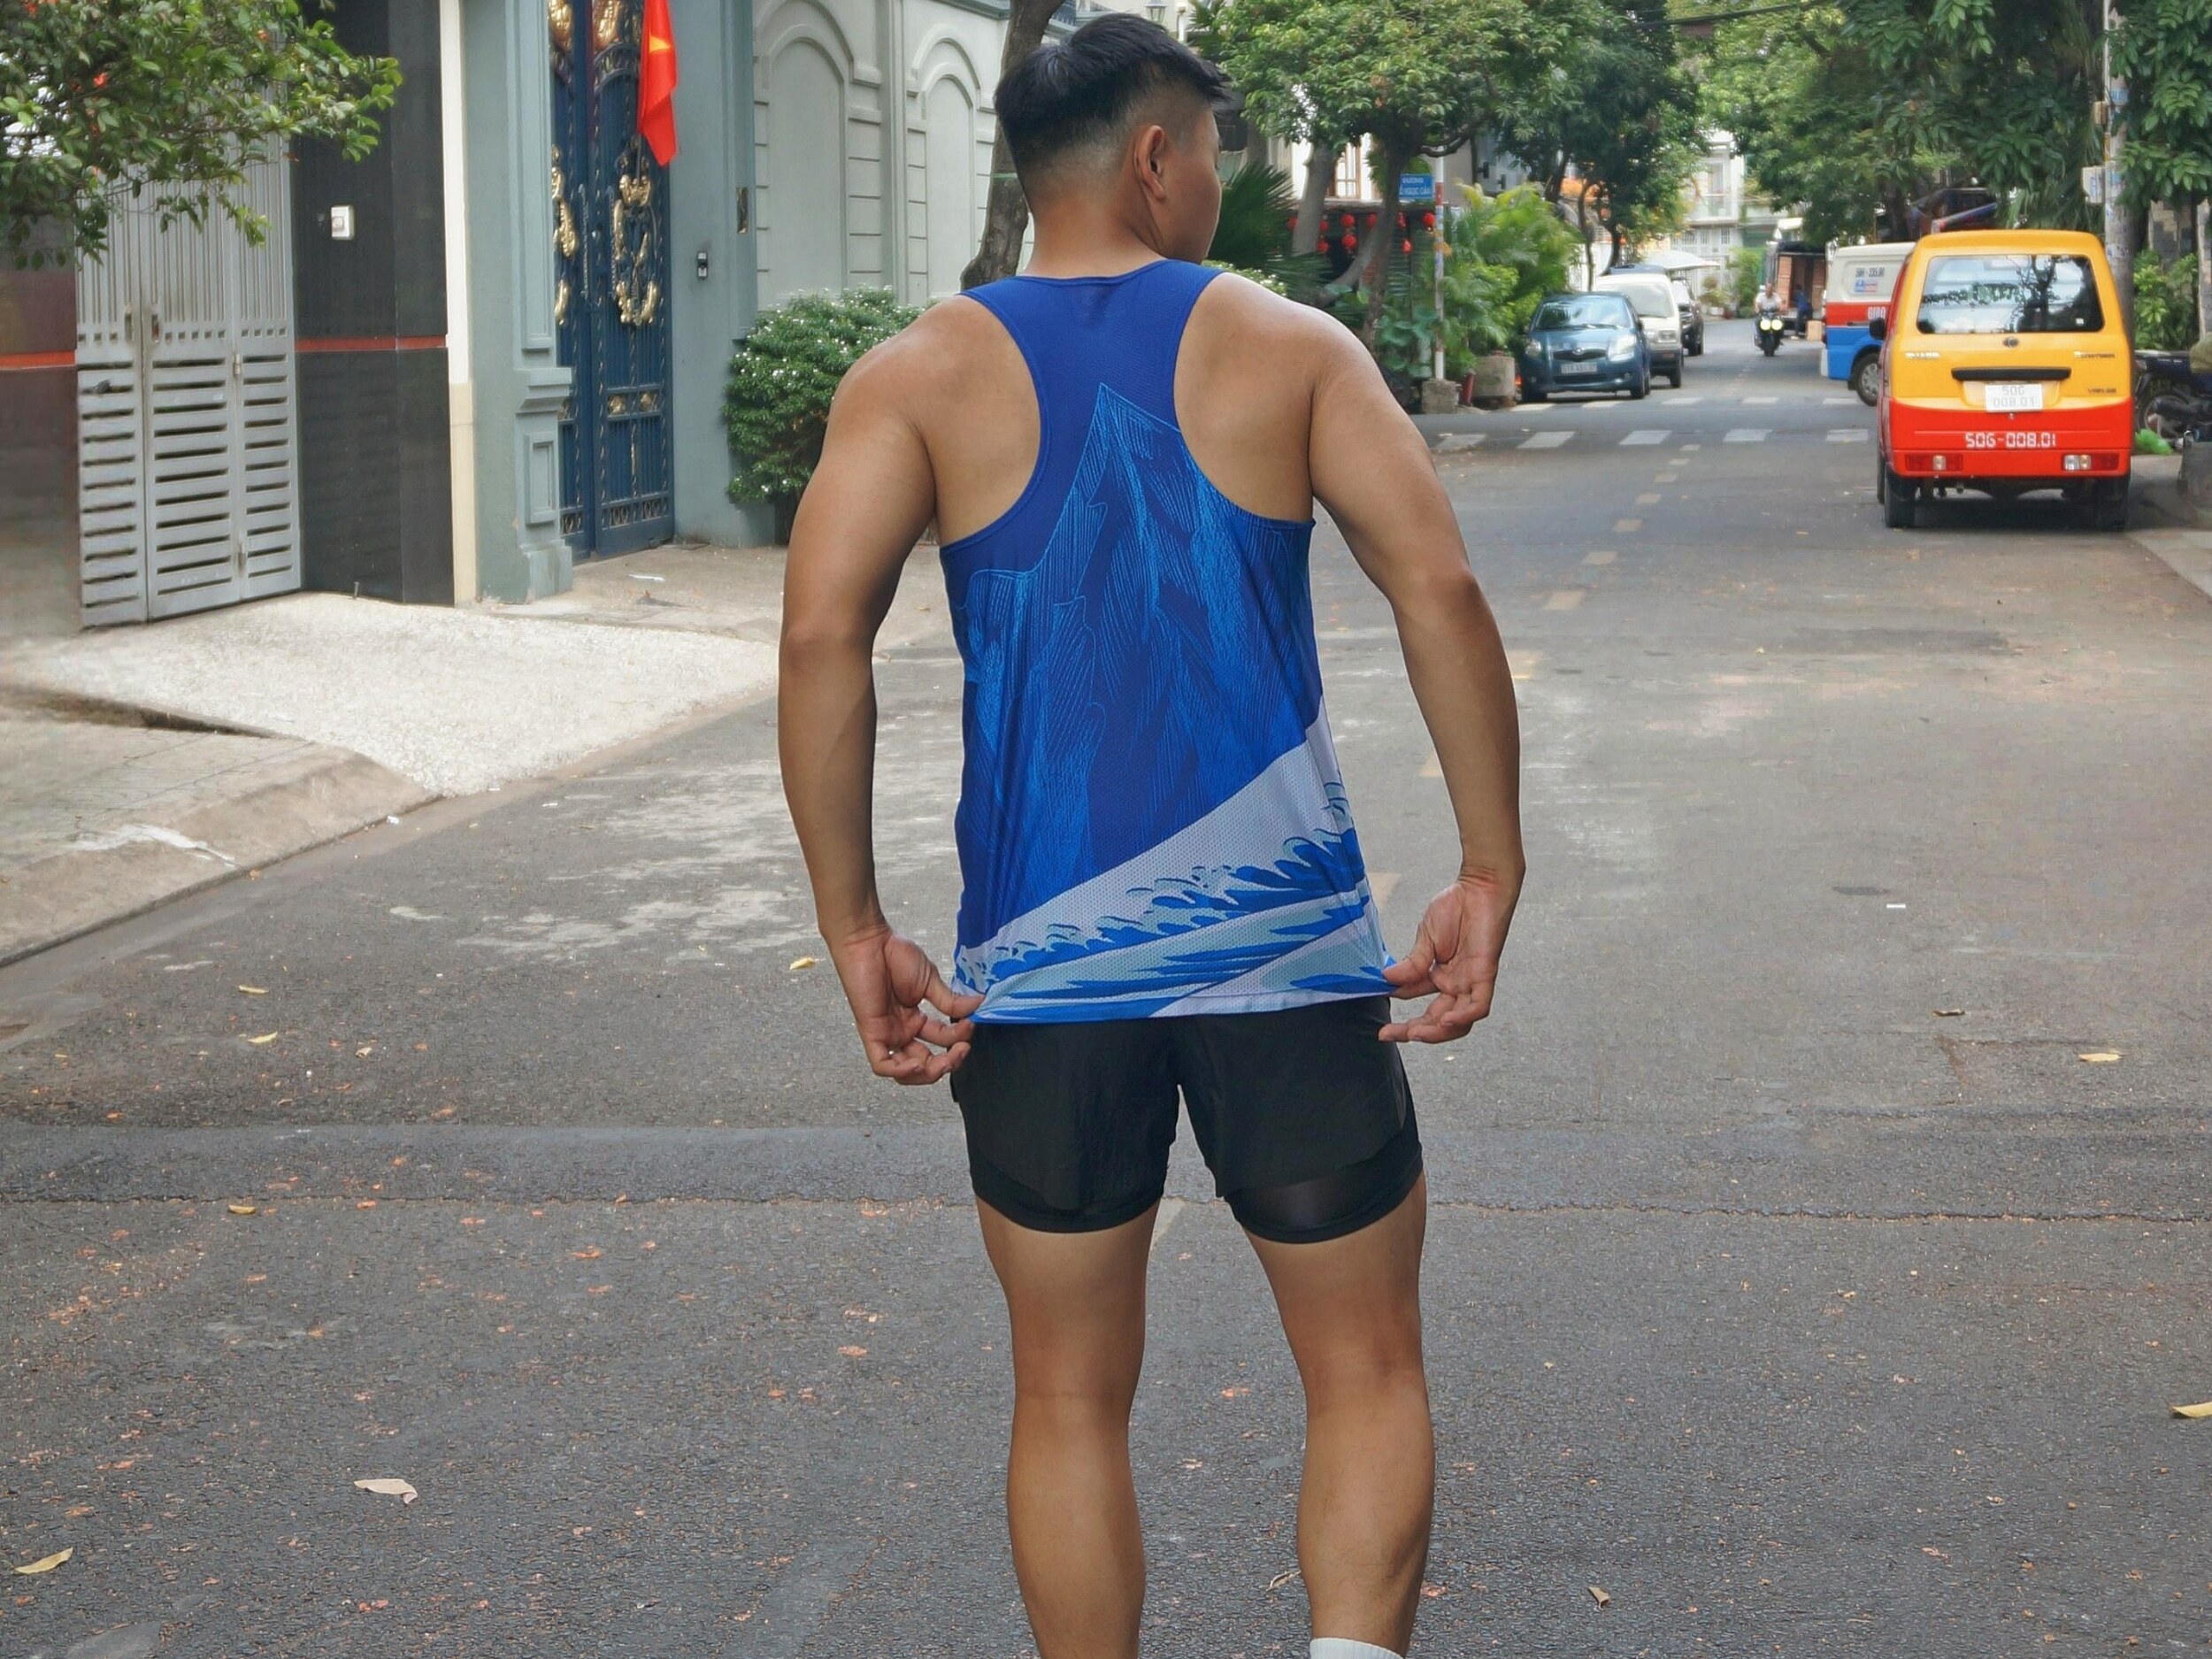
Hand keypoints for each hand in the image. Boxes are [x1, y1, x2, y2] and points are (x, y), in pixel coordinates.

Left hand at [828, 927, 983, 1083]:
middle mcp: (901, 1030)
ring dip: (928, 1072)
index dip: (957, 1038)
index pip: (940, 1041)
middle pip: (925, 1062)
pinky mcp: (871, 1033)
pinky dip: (901, 1071)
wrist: (869, 940)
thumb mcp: (929, 980)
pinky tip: (919, 1063)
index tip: (971, 1024)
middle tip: (962, 1050)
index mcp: (914, 1019)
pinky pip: (882, 1064)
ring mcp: (886, 1033)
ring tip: (946, 1061)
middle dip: (947, 1062)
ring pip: (904, 1071)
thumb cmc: (893, 954)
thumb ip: (950, 1000)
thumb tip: (978, 1005)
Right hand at [1378, 872, 1519, 1042]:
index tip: (1383, 1028)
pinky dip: (1463, 1016)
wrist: (1479, 885)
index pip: (1420, 1005)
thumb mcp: (1425, 938)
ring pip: (1459, 1022)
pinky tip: (1445, 1020)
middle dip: (1415, 1032)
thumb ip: (1412, 963)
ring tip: (1415, 1033)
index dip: (1402, 1018)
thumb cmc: (1455, 906)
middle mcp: (1456, 984)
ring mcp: (1471, 981)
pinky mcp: (1485, 974)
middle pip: (1439, 1021)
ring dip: (1437, 1031)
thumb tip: (1387, 979)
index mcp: (1441, 976)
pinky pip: (1479, 1005)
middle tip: (1390, 1035)